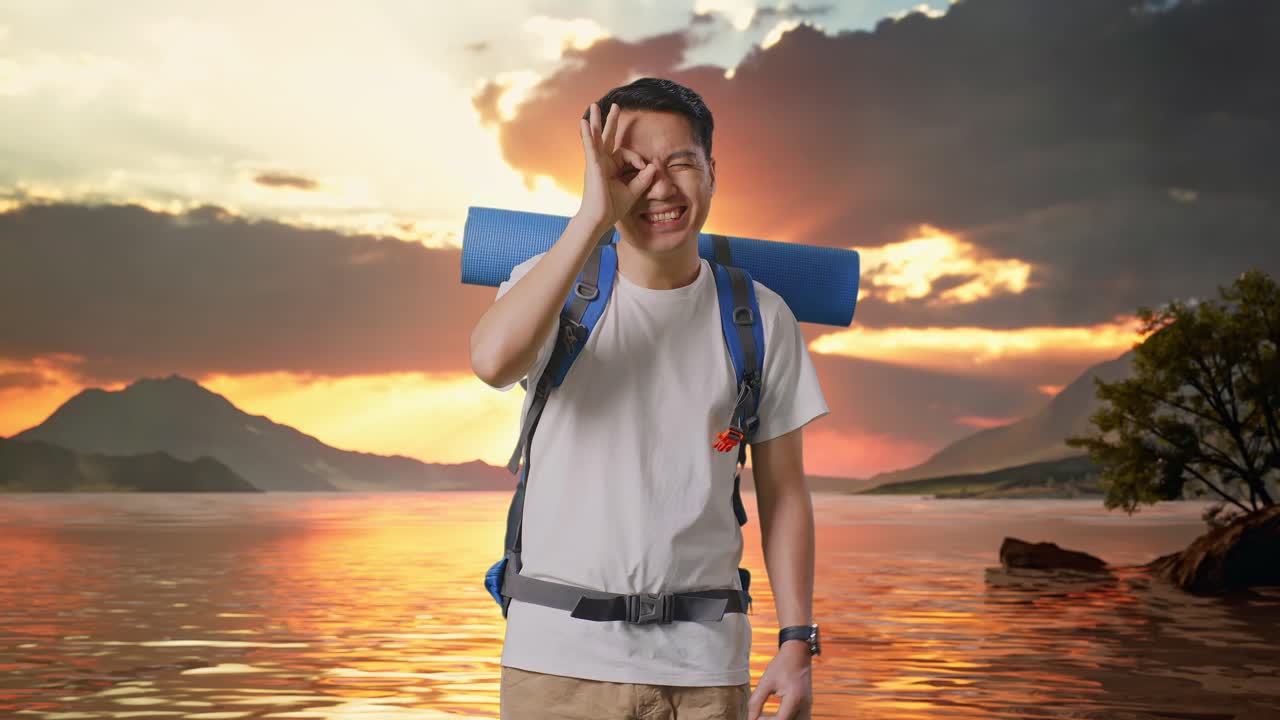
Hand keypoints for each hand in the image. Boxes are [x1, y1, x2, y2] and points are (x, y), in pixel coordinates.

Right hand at [577, 101, 657, 229]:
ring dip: (595, 121)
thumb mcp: (633, 192)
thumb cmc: (612, 208)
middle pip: (607, 137)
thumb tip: (654, 166)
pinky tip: (584, 122)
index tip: (643, 168)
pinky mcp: (592, 166)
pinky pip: (589, 146)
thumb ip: (643, 179)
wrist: (599, 219)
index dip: (637, 159)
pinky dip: (587, 135)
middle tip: (616, 106)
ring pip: (596, 138)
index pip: (626, 153)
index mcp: (611, 167)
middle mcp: (602, 162)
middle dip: (611, 121)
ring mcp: (596, 163)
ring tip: (594, 106)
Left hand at [747, 642, 812, 719]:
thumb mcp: (766, 681)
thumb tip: (751, 718)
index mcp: (794, 698)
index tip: (756, 718)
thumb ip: (756, 702)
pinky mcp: (807, 706)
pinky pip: (800, 719)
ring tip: (768, 718)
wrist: (798, 654)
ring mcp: (808, 707)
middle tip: (761, 718)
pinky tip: (776, 717)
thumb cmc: (782, 665)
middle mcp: (805, 705)